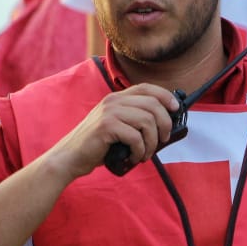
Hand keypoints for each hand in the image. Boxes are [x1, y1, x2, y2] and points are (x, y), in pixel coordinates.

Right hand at [45, 84, 179, 178]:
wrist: (70, 157)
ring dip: (152, 142)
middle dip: (164, 124)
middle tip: (163, 140)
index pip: (147, 88)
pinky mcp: (106, 127)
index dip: (165, 96)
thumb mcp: (117, 126)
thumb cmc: (97, 145)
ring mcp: (109, 112)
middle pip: (152, 105)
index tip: (176, 109)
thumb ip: (135, 120)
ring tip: (146, 154)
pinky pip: (136, 137)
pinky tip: (134, 158)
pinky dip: (140, 151)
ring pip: (147, 121)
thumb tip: (166, 124)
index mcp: (116, 98)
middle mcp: (113, 101)